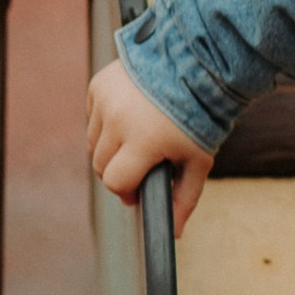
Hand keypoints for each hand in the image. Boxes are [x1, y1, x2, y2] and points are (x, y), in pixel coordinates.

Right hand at [87, 57, 215, 237]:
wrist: (197, 61)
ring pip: (94, 141)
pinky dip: (107, 121)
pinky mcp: (99, 84)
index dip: (127, 190)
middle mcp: (119, 120)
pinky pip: (93, 116)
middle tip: (141, 163)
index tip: (138, 189)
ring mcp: (106, 100)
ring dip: (111, 147)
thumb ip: (184, 198)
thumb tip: (174, 233)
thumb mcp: (198, 159)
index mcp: (144, 141)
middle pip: (101, 165)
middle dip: (119, 170)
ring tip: (138, 137)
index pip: (115, 181)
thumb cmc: (201, 115)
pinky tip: (131, 114)